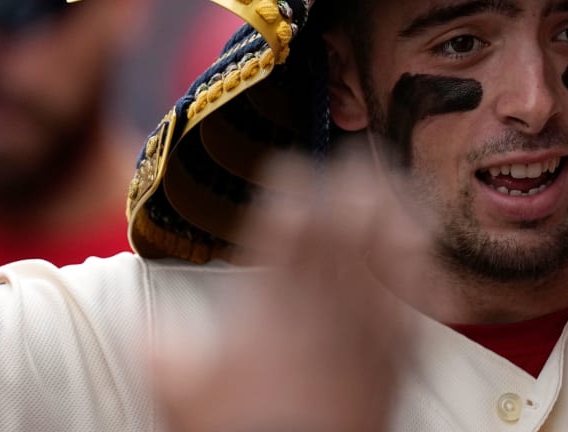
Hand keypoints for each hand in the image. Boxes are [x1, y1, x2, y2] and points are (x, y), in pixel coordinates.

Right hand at [154, 152, 423, 431]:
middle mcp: (327, 304)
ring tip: (394, 191)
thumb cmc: (239, 429)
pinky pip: (420, 306)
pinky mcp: (400, 360)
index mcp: (272, 301)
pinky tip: (428, 258)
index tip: (292, 168)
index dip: (290, 187)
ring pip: (387, 255)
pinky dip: (424, 275)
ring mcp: (369, 329)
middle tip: (355, 162)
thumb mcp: (180, 389)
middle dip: (349, 187)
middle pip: (345, 226)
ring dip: (392, 217)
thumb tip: (138, 322)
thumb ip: (158, 346)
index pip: (285, 224)